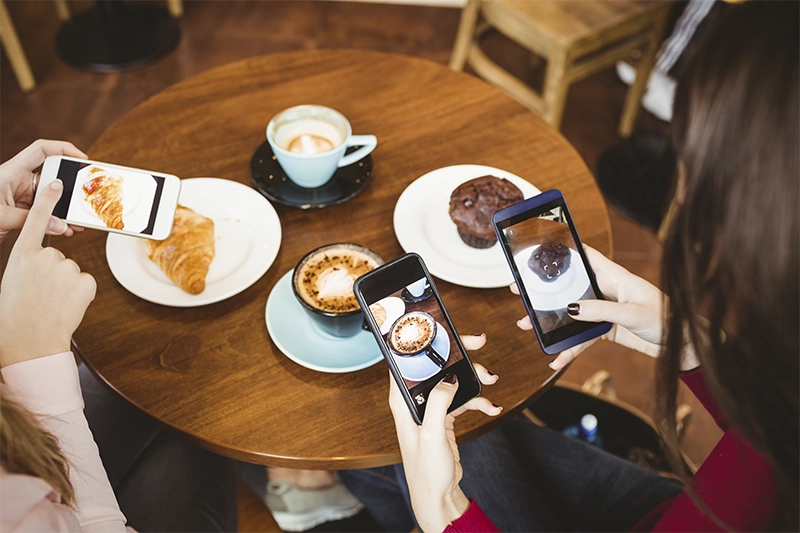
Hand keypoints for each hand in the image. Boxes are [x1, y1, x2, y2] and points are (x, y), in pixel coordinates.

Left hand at [0, 139, 86, 242]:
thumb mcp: (1, 217)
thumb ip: (32, 220)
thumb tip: (61, 225)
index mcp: (11, 172)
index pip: (42, 150)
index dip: (64, 149)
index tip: (82, 159)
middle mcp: (18, 181)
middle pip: (52, 176)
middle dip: (69, 187)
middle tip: (84, 197)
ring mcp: (20, 197)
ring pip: (50, 198)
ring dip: (64, 209)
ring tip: (77, 220)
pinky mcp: (21, 212)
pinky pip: (44, 213)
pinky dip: (56, 221)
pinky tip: (64, 229)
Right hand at [0, 180, 96, 367]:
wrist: (28, 343)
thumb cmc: (17, 315)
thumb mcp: (16, 282)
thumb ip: (30, 266)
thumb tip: (45, 263)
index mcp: (21, 255)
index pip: (35, 221)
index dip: (47, 201)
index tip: (57, 182)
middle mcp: (44, 256)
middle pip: (58, 257)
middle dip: (54, 275)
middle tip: (40, 296)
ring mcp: (66, 267)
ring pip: (73, 272)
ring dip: (66, 287)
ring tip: (51, 303)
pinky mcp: (85, 280)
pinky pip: (86, 283)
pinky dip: (80, 295)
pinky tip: (67, 306)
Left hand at [389, 334, 501, 532]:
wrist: (437, 494)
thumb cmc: (425, 469)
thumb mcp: (430, 436)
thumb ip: (438, 404)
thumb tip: (450, 379)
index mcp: (402, 400)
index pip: (409, 360)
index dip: (425, 342)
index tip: (443, 330)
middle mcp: (415, 399)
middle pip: (436, 365)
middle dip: (459, 354)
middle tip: (478, 342)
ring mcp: (431, 406)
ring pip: (453, 379)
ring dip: (474, 378)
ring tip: (491, 379)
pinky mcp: (444, 416)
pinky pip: (463, 398)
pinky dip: (479, 400)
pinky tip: (492, 406)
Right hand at [513, 246, 664, 370]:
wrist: (682, 346)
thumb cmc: (666, 320)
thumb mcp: (631, 314)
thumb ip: (600, 310)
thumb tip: (570, 309)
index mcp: (615, 277)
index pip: (585, 255)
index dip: (564, 250)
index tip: (540, 248)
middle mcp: (606, 291)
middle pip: (570, 286)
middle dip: (545, 290)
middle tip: (520, 291)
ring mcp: (604, 310)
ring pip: (571, 313)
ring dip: (550, 321)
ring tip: (528, 325)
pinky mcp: (606, 330)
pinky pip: (581, 337)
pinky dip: (569, 347)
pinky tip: (557, 359)